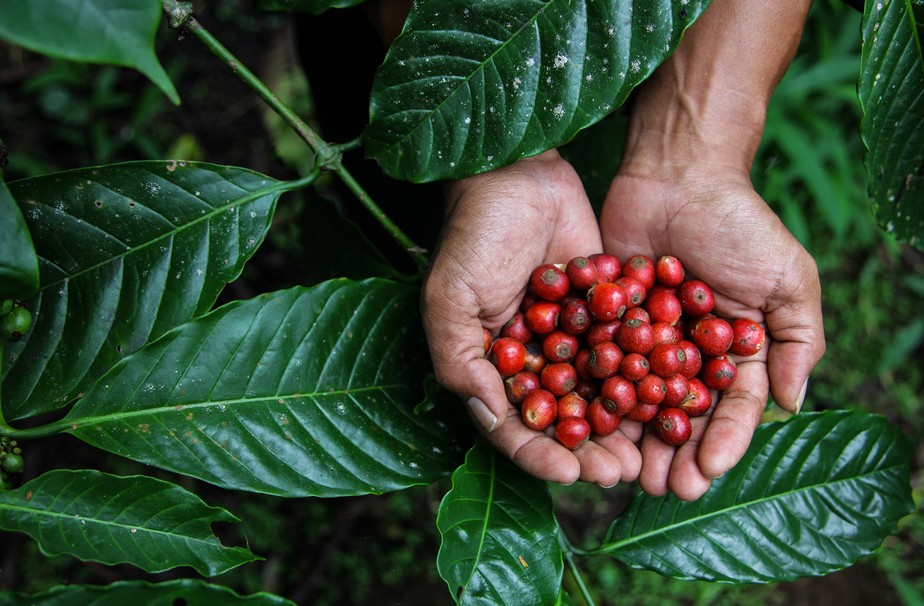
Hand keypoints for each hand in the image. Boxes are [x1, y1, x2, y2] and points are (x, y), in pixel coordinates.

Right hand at [422, 150, 642, 486]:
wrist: (520, 174)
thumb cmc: (473, 235)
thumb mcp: (451, 298)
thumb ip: (462, 359)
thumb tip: (493, 417)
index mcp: (489, 365)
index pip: (512, 423)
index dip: (538, 453)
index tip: (569, 473)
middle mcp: (530, 360)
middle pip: (560, 418)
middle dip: (588, 449)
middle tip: (619, 474)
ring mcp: (568, 338)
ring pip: (597, 393)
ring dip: (620, 425)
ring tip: (647, 452)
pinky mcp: (602, 312)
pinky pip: (622, 351)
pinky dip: (643, 375)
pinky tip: (667, 397)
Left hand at [601, 165, 824, 499]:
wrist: (678, 174)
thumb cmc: (740, 223)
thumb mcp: (787, 278)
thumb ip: (798, 340)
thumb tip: (794, 405)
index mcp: (737, 351)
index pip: (734, 406)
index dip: (724, 441)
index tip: (709, 473)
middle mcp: (690, 353)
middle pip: (683, 414)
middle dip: (676, 453)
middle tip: (664, 489)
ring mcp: (646, 340)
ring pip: (640, 399)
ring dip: (635, 439)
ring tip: (627, 474)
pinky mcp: (608, 322)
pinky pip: (602, 364)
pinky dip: (597, 395)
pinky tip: (590, 426)